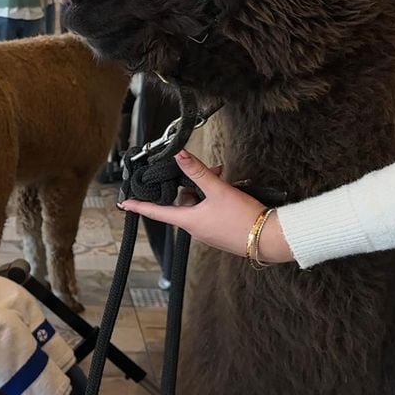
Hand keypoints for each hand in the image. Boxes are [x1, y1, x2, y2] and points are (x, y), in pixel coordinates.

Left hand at [117, 150, 294, 263]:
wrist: (269, 239)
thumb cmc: (244, 218)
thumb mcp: (218, 190)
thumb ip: (198, 171)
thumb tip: (179, 155)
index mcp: (189, 220)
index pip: (157, 212)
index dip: (139, 206)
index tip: (125, 204)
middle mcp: (196, 229)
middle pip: (184, 203)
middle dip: (194, 185)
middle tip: (212, 172)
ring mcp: (208, 232)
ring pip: (200, 206)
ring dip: (208, 191)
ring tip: (225, 181)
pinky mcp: (221, 233)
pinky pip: (211, 213)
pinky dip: (216, 201)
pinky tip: (231, 194)